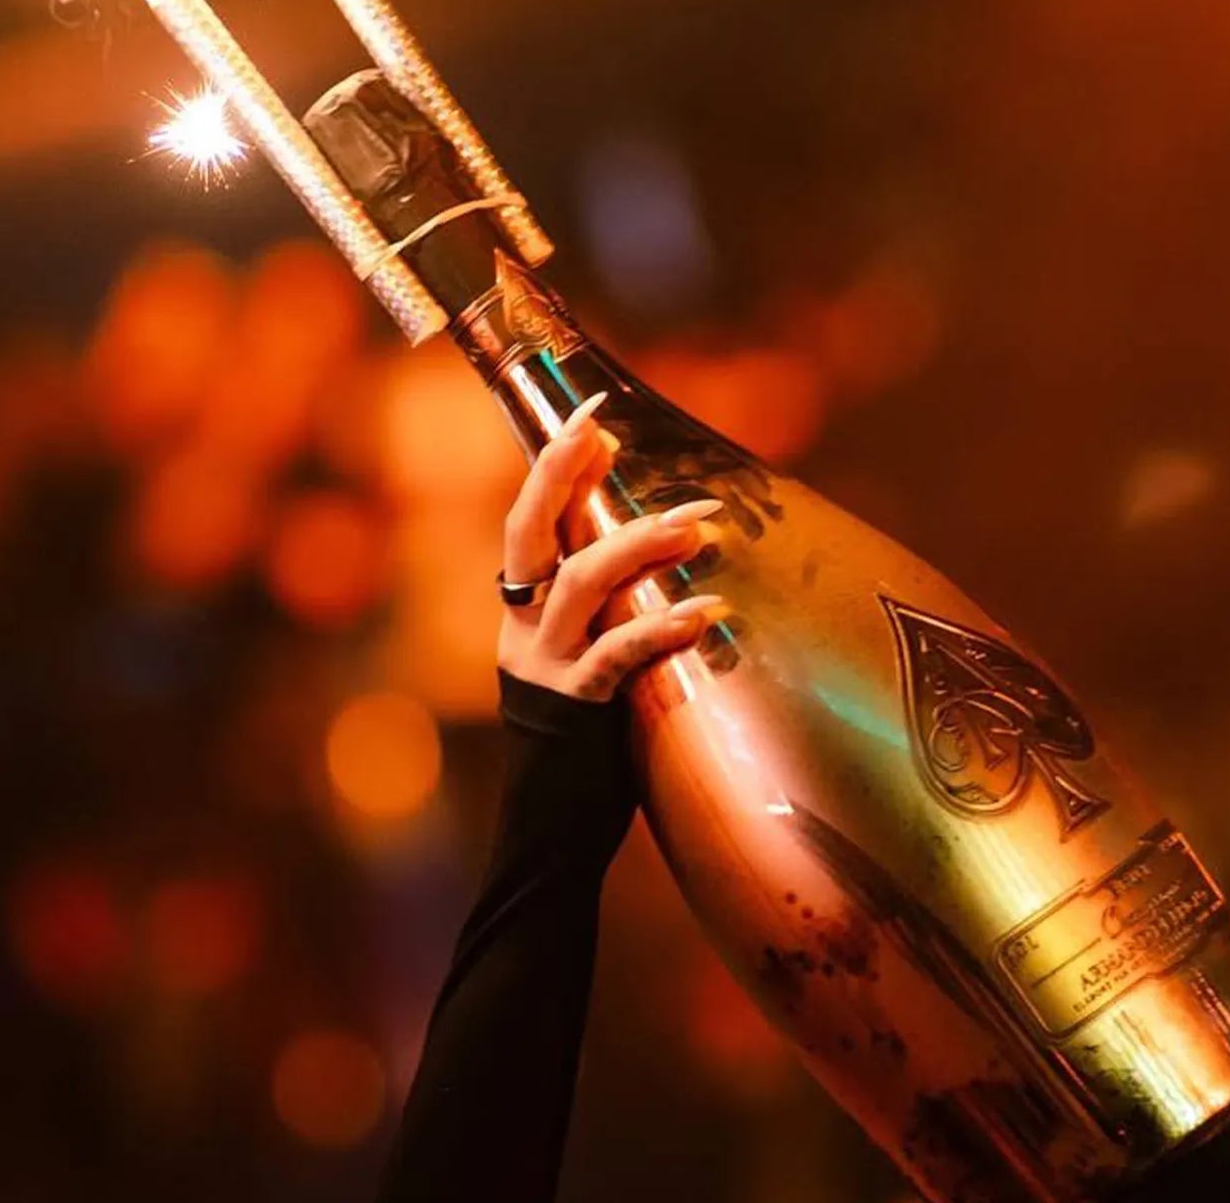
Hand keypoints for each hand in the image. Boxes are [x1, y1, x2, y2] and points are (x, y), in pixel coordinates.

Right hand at [498, 393, 728, 701]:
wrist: (551, 816)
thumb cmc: (584, 715)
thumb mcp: (585, 638)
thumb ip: (601, 577)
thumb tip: (638, 507)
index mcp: (524, 600)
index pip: (532, 514)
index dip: (557, 461)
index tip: (594, 412)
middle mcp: (525, 622)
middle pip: (529, 532)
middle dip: (563, 476)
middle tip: (608, 435)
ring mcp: (547, 662)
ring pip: (581, 584)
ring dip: (638, 545)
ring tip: (696, 525)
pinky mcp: (576, 705)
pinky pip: (617, 655)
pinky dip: (660, 627)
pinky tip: (705, 609)